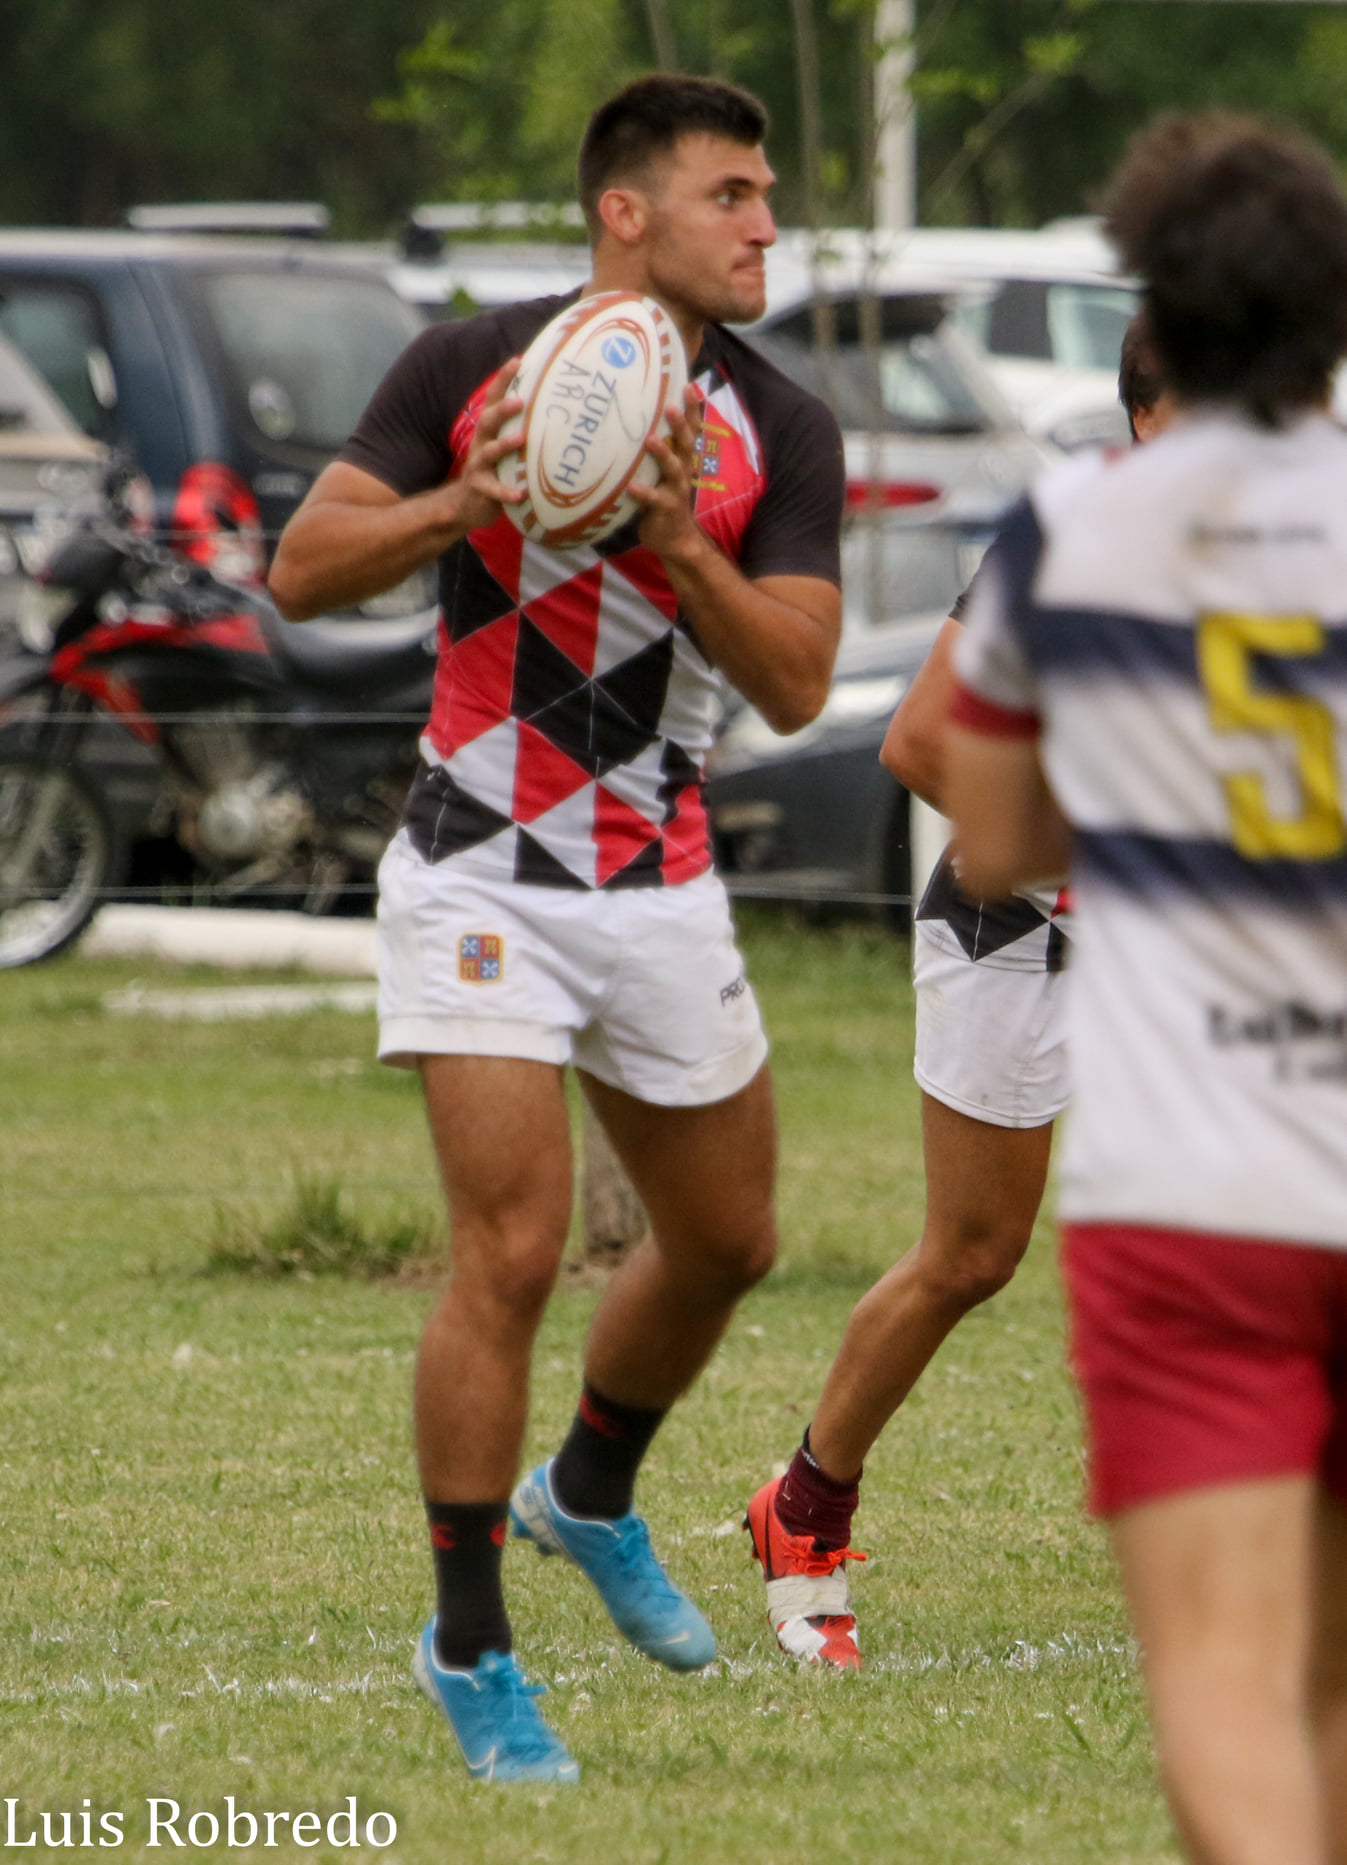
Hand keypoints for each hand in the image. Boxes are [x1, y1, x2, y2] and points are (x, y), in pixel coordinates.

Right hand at [445, 359, 525, 533]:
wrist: (466, 504)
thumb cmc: (496, 471)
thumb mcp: (504, 448)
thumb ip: (520, 430)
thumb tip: (553, 412)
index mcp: (489, 430)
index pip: (494, 399)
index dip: (503, 380)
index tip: (518, 361)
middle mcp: (481, 443)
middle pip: (488, 420)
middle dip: (503, 409)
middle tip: (521, 401)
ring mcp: (479, 465)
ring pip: (490, 451)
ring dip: (505, 444)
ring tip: (521, 439)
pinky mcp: (480, 489)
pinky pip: (493, 489)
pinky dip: (506, 491)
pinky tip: (520, 494)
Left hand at [628, 385, 707, 563]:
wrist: (675, 539)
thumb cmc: (662, 499)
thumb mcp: (661, 472)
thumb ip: (653, 451)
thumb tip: (630, 422)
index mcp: (682, 459)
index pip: (690, 430)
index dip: (692, 409)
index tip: (688, 385)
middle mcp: (682, 471)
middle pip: (685, 443)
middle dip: (680, 424)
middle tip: (670, 406)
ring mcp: (675, 490)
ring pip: (673, 468)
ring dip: (663, 453)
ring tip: (650, 440)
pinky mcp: (665, 509)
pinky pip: (654, 500)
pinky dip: (643, 492)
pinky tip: (631, 487)